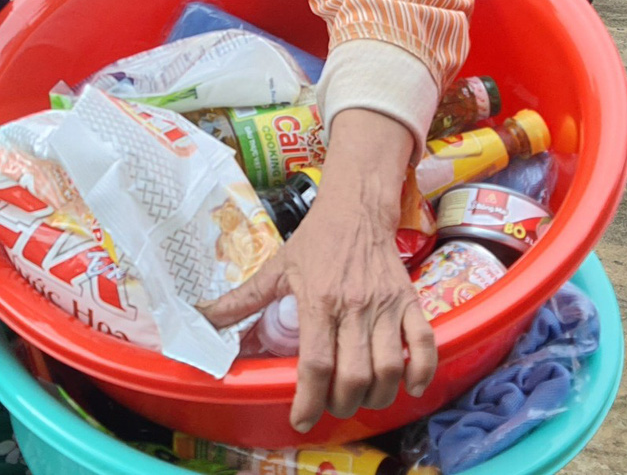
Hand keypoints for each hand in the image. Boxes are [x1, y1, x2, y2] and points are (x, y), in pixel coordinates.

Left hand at [200, 112, 434, 431]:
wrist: (356, 207)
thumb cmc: (314, 240)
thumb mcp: (276, 268)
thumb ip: (242, 299)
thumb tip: (202, 316)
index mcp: (317, 299)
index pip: (316, 363)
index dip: (309, 400)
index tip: (301, 419)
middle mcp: (354, 306)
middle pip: (354, 374)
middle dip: (342, 404)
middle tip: (331, 407)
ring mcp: (386, 305)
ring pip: (389, 368)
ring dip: (377, 395)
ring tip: (362, 399)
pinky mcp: (410, 301)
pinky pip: (423, 344)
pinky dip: (421, 371)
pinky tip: (410, 386)